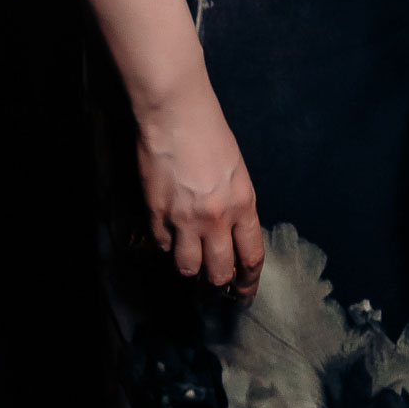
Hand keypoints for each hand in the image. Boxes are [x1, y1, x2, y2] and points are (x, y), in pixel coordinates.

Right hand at [134, 83, 263, 304]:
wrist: (175, 113)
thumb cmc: (209, 133)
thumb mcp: (236, 171)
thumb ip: (235, 206)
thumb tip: (228, 235)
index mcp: (243, 204)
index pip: (251, 258)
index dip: (248, 283)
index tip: (244, 294)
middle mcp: (216, 218)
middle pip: (218, 273)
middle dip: (217, 283)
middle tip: (213, 284)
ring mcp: (184, 219)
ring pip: (187, 268)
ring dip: (189, 266)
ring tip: (188, 254)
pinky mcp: (157, 214)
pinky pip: (162, 245)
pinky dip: (166, 243)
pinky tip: (168, 229)